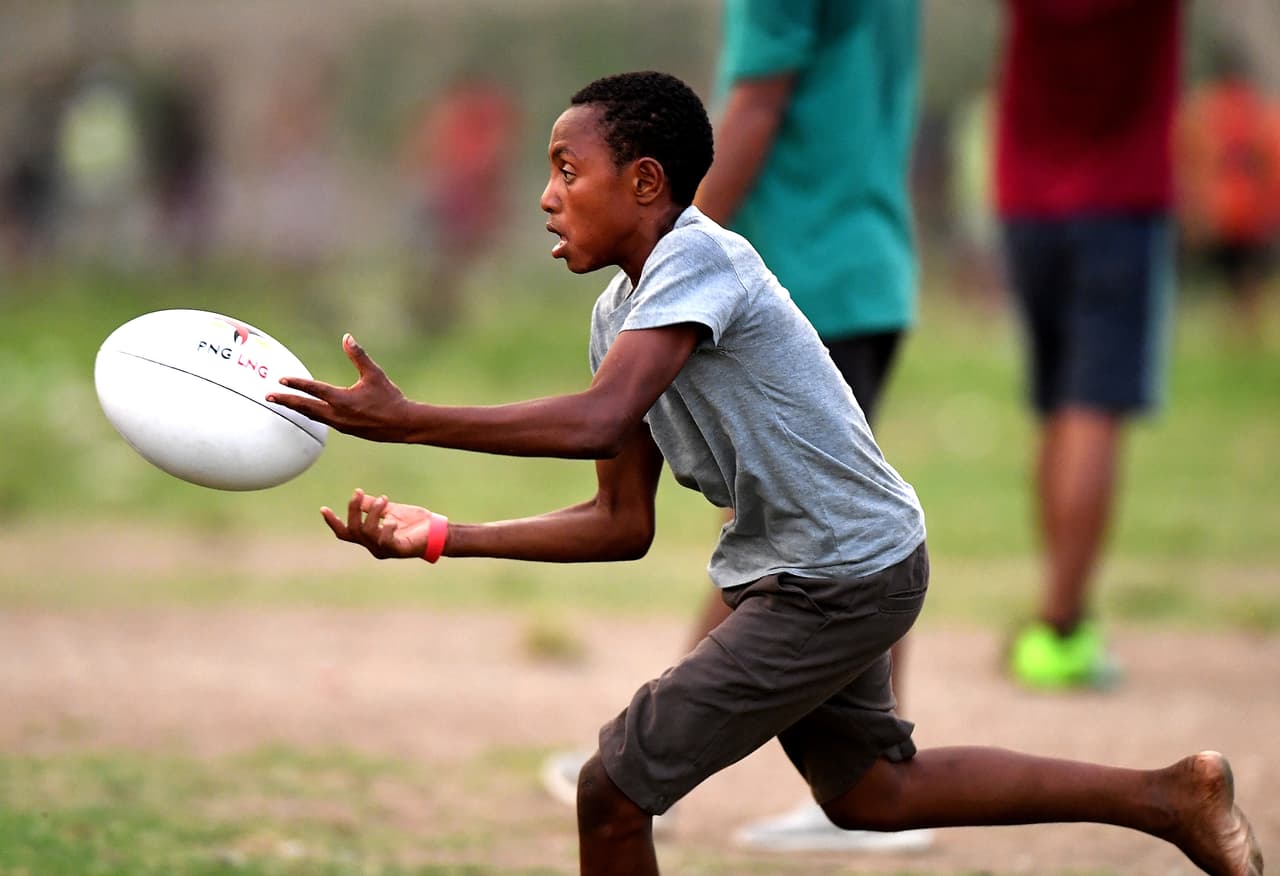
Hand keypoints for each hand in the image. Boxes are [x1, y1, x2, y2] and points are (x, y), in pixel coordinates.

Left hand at [268, 334, 410, 441]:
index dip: (296, 383)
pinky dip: (312, 415)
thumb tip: (347, 338)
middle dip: (286, 401)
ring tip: (284, 404)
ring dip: (297, 409)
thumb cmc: (390, 398)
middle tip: (270, 397)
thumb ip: (358, 356)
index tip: (281, 380)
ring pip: (313, 416)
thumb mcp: (374, 374)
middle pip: (305, 407)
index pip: (313, 389)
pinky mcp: (346, 430)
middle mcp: (337, 414)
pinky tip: (310, 412)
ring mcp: (340, 424)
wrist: (403, 424)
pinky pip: (323, 421)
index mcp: (342, 399)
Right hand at [321, 488, 435, 559]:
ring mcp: (384, 550)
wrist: (437, 531)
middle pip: (353, 530)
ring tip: (384, 501)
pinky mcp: (398, 550)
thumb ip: (374, 506)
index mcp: (370, 537)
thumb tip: (359, 498)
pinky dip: (387, 528)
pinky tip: (393, 520)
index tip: (323, 508)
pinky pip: (385, 541)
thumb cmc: (415, 522)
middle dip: (353, 510)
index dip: (333, 522)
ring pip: (367, 533)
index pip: (346, 533)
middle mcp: (373, 546)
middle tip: (360, 493)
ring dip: (372, 513)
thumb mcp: (391, 510)